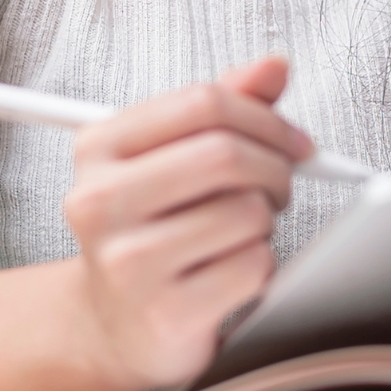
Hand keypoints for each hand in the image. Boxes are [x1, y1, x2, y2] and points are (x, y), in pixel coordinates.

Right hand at [61, 56, 311, 390]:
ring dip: (264, 222)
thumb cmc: (149, 230)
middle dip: (273, 168)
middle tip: (278, 185)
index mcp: (98, 147)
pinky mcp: (165, 312)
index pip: (201, 102)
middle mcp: (100, 200)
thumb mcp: (171, 158)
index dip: (263, 117)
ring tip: (240, 232)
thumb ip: (224, 107)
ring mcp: (127, 259)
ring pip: (246, 212)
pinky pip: (252, 267)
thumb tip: (274, 66)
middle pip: (225, 154)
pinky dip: (261, 267)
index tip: (291, 140)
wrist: (113, 324)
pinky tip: (231, 271)